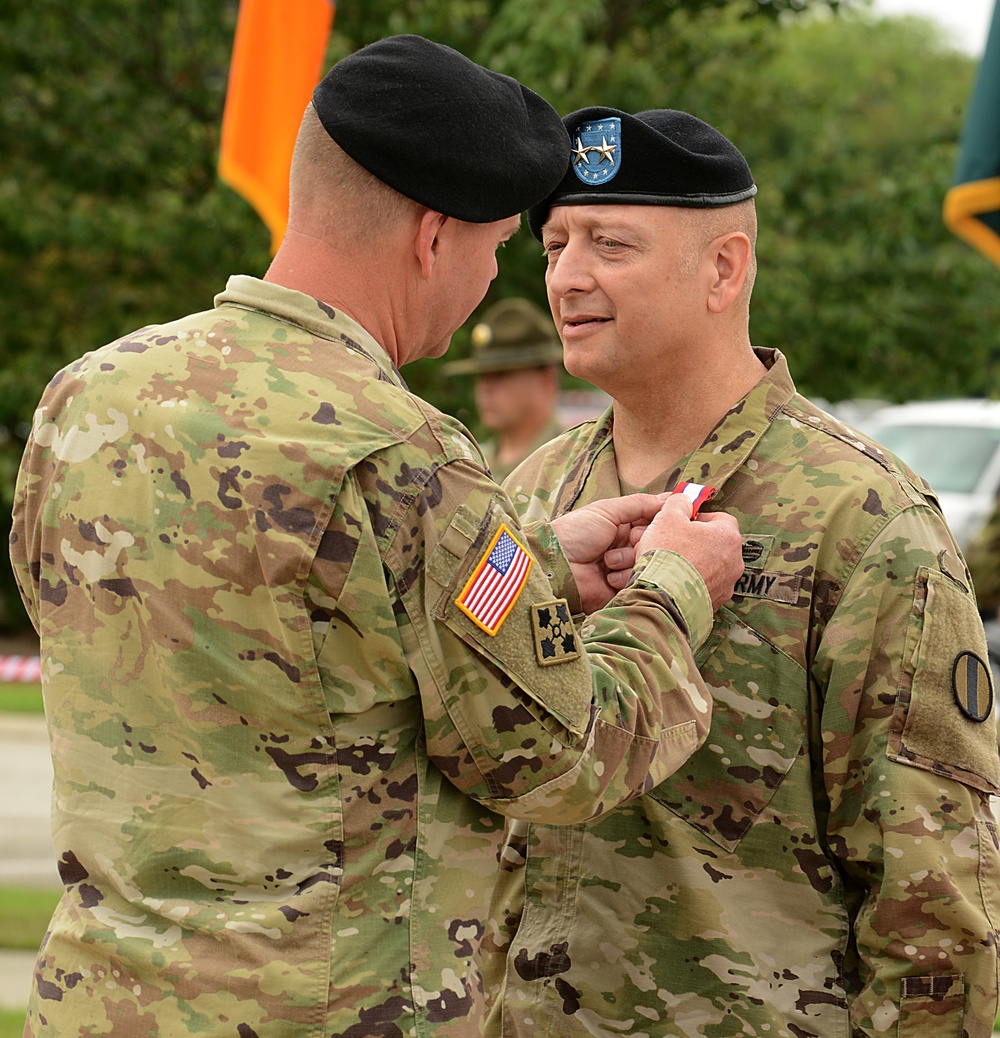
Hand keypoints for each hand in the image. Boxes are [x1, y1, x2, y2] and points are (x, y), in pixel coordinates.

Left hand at [550, 493, 670, 612]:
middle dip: (642, 539)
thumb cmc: (575, 533)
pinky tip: (608, 576)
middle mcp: (628, 546)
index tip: (676, 515)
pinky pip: (640, 581)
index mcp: (624, 525)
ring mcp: (627, 568)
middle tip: (629, 539)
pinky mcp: (624, 589)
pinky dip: (625, 577)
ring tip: (608, 560)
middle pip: (656, 541)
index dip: (663, 518)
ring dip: (629, 559)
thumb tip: (668, 499)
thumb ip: (638, 504)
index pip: (654, 519)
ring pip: (649, 561)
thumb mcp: (606, 510)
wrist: (556, 566)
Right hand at [633, 496, 743, 609]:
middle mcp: (734, 562)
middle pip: (717, 544)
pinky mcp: (715, 604)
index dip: (701, 518)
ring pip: (712, 568)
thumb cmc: (667, 555)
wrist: (662, 599)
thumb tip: (684, 501)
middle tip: (675, 543)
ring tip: (672, 566)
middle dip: (698, 542)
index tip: (684, 522)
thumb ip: (679, 503)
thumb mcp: (667, 517)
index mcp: (728, 536)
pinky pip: (705, 588)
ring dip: (696, 564)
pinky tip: (674, 583)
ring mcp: (726, 585)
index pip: (721, 519)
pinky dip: (693, 584)